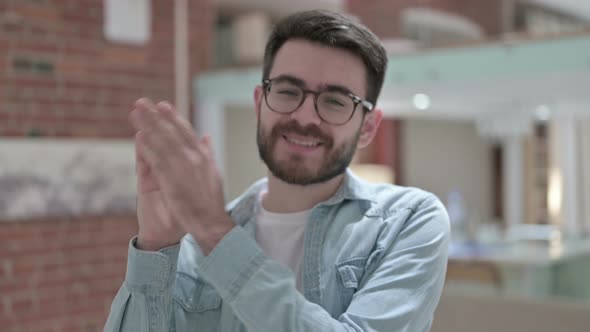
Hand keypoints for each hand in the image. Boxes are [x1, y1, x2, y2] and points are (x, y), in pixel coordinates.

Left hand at [129, 98, 234, 254]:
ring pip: (162, 141)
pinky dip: (148, 147)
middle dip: (155, 116)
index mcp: (203, 155)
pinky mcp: (172, 180)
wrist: (211, 221)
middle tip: (142, 102)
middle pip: (171, 131)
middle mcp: (193, 157)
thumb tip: (206, 136)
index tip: (162, 105)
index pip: (186, 131)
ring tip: (135, 113)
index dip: (173, 117)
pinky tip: (138, 137)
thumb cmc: (211, 199)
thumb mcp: (214, 171)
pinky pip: (157, 159)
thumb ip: (208, 152)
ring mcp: (183, 168)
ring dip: (147, 125)